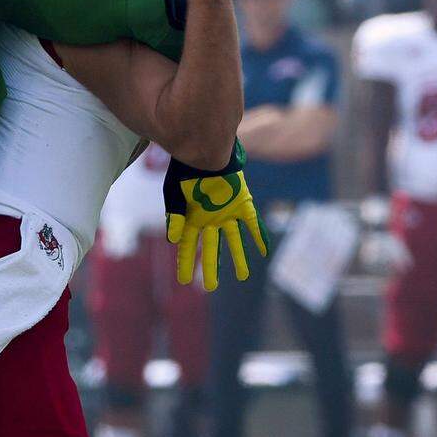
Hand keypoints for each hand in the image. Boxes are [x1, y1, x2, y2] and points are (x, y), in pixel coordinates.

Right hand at [165, 169, 268, 290]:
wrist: (204, 150)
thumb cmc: (184, 171)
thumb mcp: (173, 194)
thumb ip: (173, 216)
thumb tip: (172, 240)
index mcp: (192, 218)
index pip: (187, 246)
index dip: (185, 262)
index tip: (183, 280)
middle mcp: (210, 219)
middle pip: (210, 248)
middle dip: (210, 267)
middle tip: (210, 286)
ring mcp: (226, 213)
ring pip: (233, 241)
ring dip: (237, 258)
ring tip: (242, 276)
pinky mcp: (242, 204)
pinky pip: (252, 223)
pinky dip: (258, 236)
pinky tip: (264, 250)